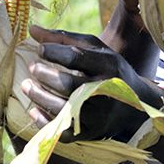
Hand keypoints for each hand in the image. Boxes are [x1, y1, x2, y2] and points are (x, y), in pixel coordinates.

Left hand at [22, 26, 163, 142]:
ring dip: (39, 97)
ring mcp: (98, 115)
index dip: (54, 52)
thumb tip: (32, 30)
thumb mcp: (95, 49)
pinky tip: (34, 110)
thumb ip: (64, 39)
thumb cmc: (110, 70)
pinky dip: (45, 122)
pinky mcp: (91, 133)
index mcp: (108, 66)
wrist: (136, 105)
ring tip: (27, 86)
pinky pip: (63, 132)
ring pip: (63, 109)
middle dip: (45, 75)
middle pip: (68, 84)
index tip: (40, 50)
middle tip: (32, 68)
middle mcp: (105, 91)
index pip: (77, 56)